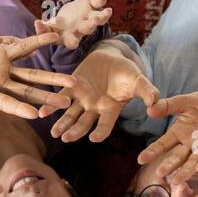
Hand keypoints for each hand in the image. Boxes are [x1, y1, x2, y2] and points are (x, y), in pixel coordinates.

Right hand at [0, 32, 74, 124]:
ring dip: (52, 76)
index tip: (36, 115)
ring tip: (73, 82)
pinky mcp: (5, 55)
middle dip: (47, 96)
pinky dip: (38, 41)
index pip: (5, 102)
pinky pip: (24, 46)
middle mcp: (3, 84)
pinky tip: (55, 38)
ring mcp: (6, 70)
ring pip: (33, 72)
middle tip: (67, 103)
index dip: (19, 107)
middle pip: (28, 90)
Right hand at [34, 0, 112, 50]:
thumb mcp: (47, 30)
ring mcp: (89, 17)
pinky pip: (98, 2)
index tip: (74, 43)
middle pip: (87, 29)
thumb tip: (36, 23)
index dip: (72, 42)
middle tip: (93, 23)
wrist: (66, 20)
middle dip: (90, 25)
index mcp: (70, 38)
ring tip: (108, 11)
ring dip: (102, 15)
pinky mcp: (91, 5)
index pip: (72, 42)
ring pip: (98, 18)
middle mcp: (82, 29)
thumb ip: (42, 29)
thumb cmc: (55, 29)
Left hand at [43, 43, 159, 142]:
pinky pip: (60, 98)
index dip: (100, 132)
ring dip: (62, 123)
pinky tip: (41, 113)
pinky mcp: (72, 87)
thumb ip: (147, 92)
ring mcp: (82, 99)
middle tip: (66, 139)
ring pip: (70, 114)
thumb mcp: (139, 80)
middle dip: (75, 131)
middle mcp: (95, 108)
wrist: (112, 57)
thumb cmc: (127, 72)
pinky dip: (51, 106)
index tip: (94, 138)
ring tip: (54, 133)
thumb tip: (156, 103)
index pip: (105, 125)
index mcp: (110, 109)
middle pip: (84, 123)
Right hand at [136, 89, 197, 184]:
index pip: (163, 144)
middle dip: (169, 165)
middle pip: (177, 157)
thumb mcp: (186, 101)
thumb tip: (149, 109)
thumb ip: (168, 106)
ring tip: (177, 181)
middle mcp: (191, 144)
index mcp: (180, 133)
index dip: (152, 151)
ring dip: (185, 171)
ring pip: (193, 162)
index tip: (140, 160)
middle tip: (159, 173)